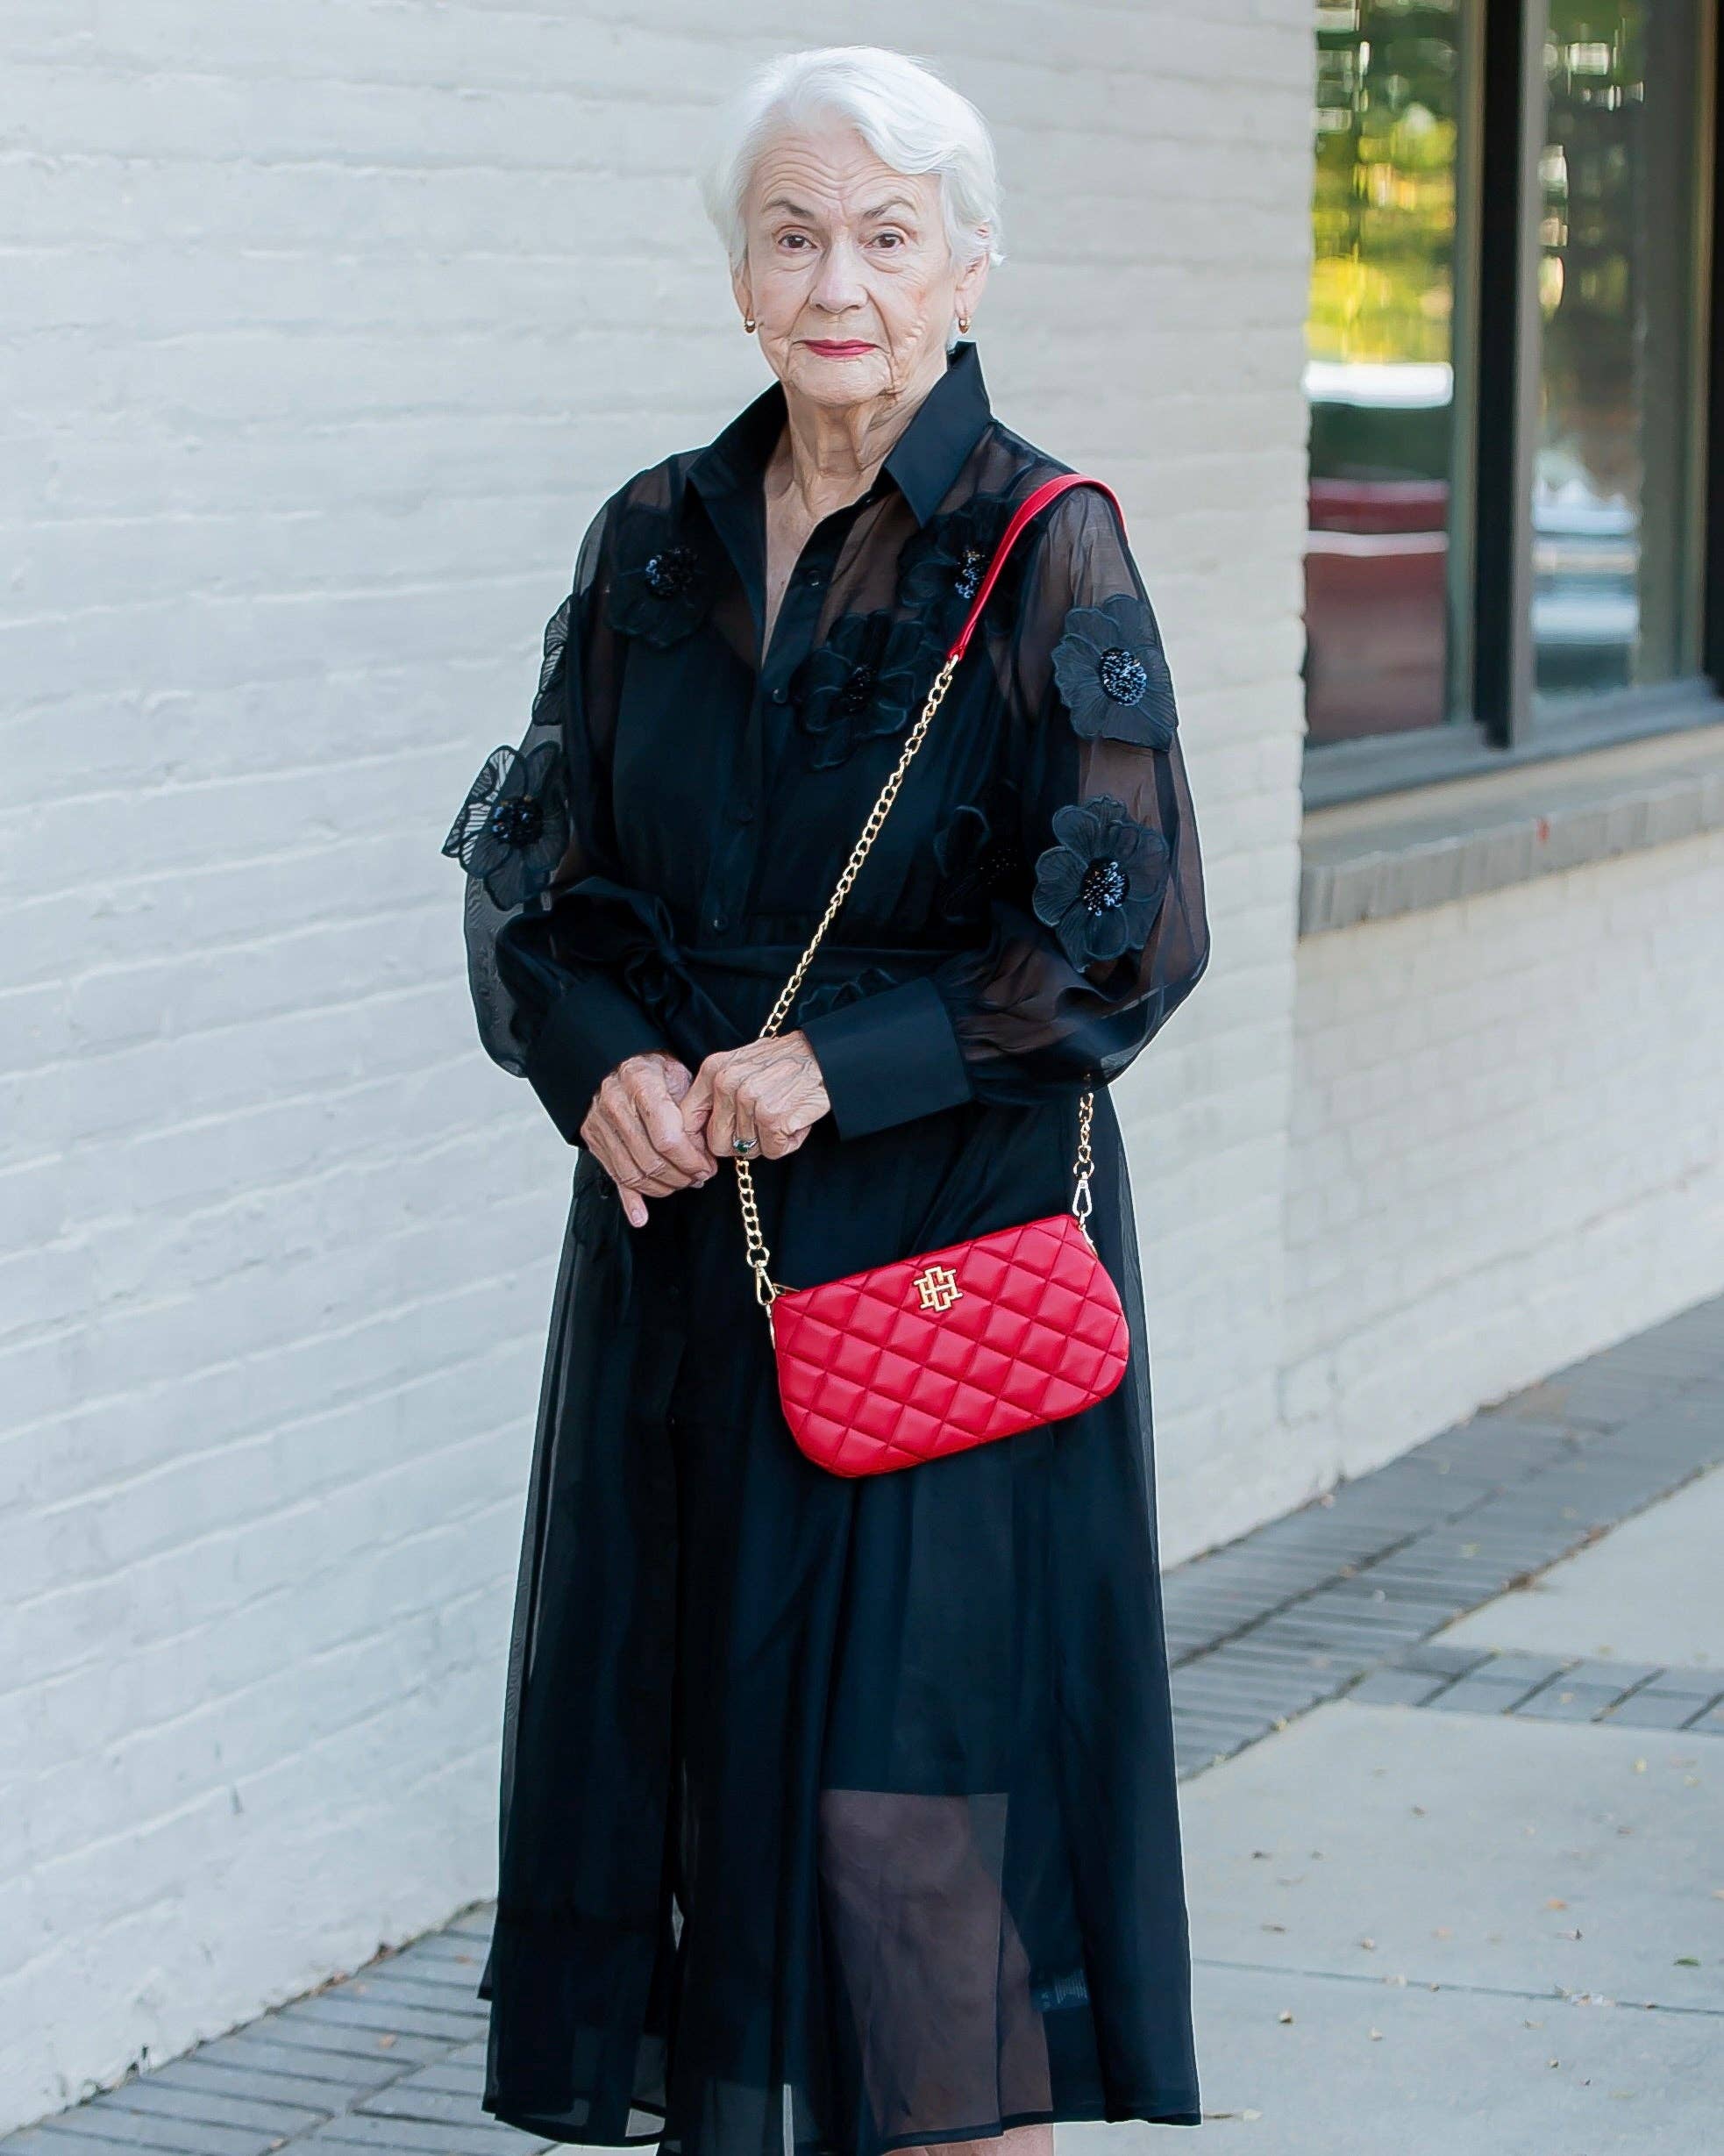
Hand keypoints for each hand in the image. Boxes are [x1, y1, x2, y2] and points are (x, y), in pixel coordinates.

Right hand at [579, 1049, 719, 1227]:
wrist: (615, 1061)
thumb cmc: (654, 1069)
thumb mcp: (679, 1075)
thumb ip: (692, 1109)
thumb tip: (706, 1148)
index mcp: (642, 1084)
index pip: (668, 1139)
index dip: (692, 1160)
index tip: (708, 1165)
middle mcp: (616, 1106)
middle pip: (652, 1161)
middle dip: (682, 1176)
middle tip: (700, 1176)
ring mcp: (600, 1125)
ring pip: (634, 1174)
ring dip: (664, 1187)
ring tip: (683, 1182)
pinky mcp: (594, 1141)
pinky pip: (614, 1177)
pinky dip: (629, 1200)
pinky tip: (641, 1216)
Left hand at [680, 1030, 830, 1167]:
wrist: (826, 1055)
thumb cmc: (784, 1063)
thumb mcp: (740, 1065)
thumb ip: (715, 1093)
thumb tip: (695, 1131)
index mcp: (713, 1070)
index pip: (687, 1120)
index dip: (697, 1143)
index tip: (709, 1151)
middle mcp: (727, 1083)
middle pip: (718, 1143)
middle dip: (740, 1142)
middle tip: (762, 1124)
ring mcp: (749, 1101)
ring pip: (747, 1150)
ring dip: (768, 1140)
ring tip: (782, 1113)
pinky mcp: (772, 1118)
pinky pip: (773, 1152)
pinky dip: (788, 1143)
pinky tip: (795, 1121)